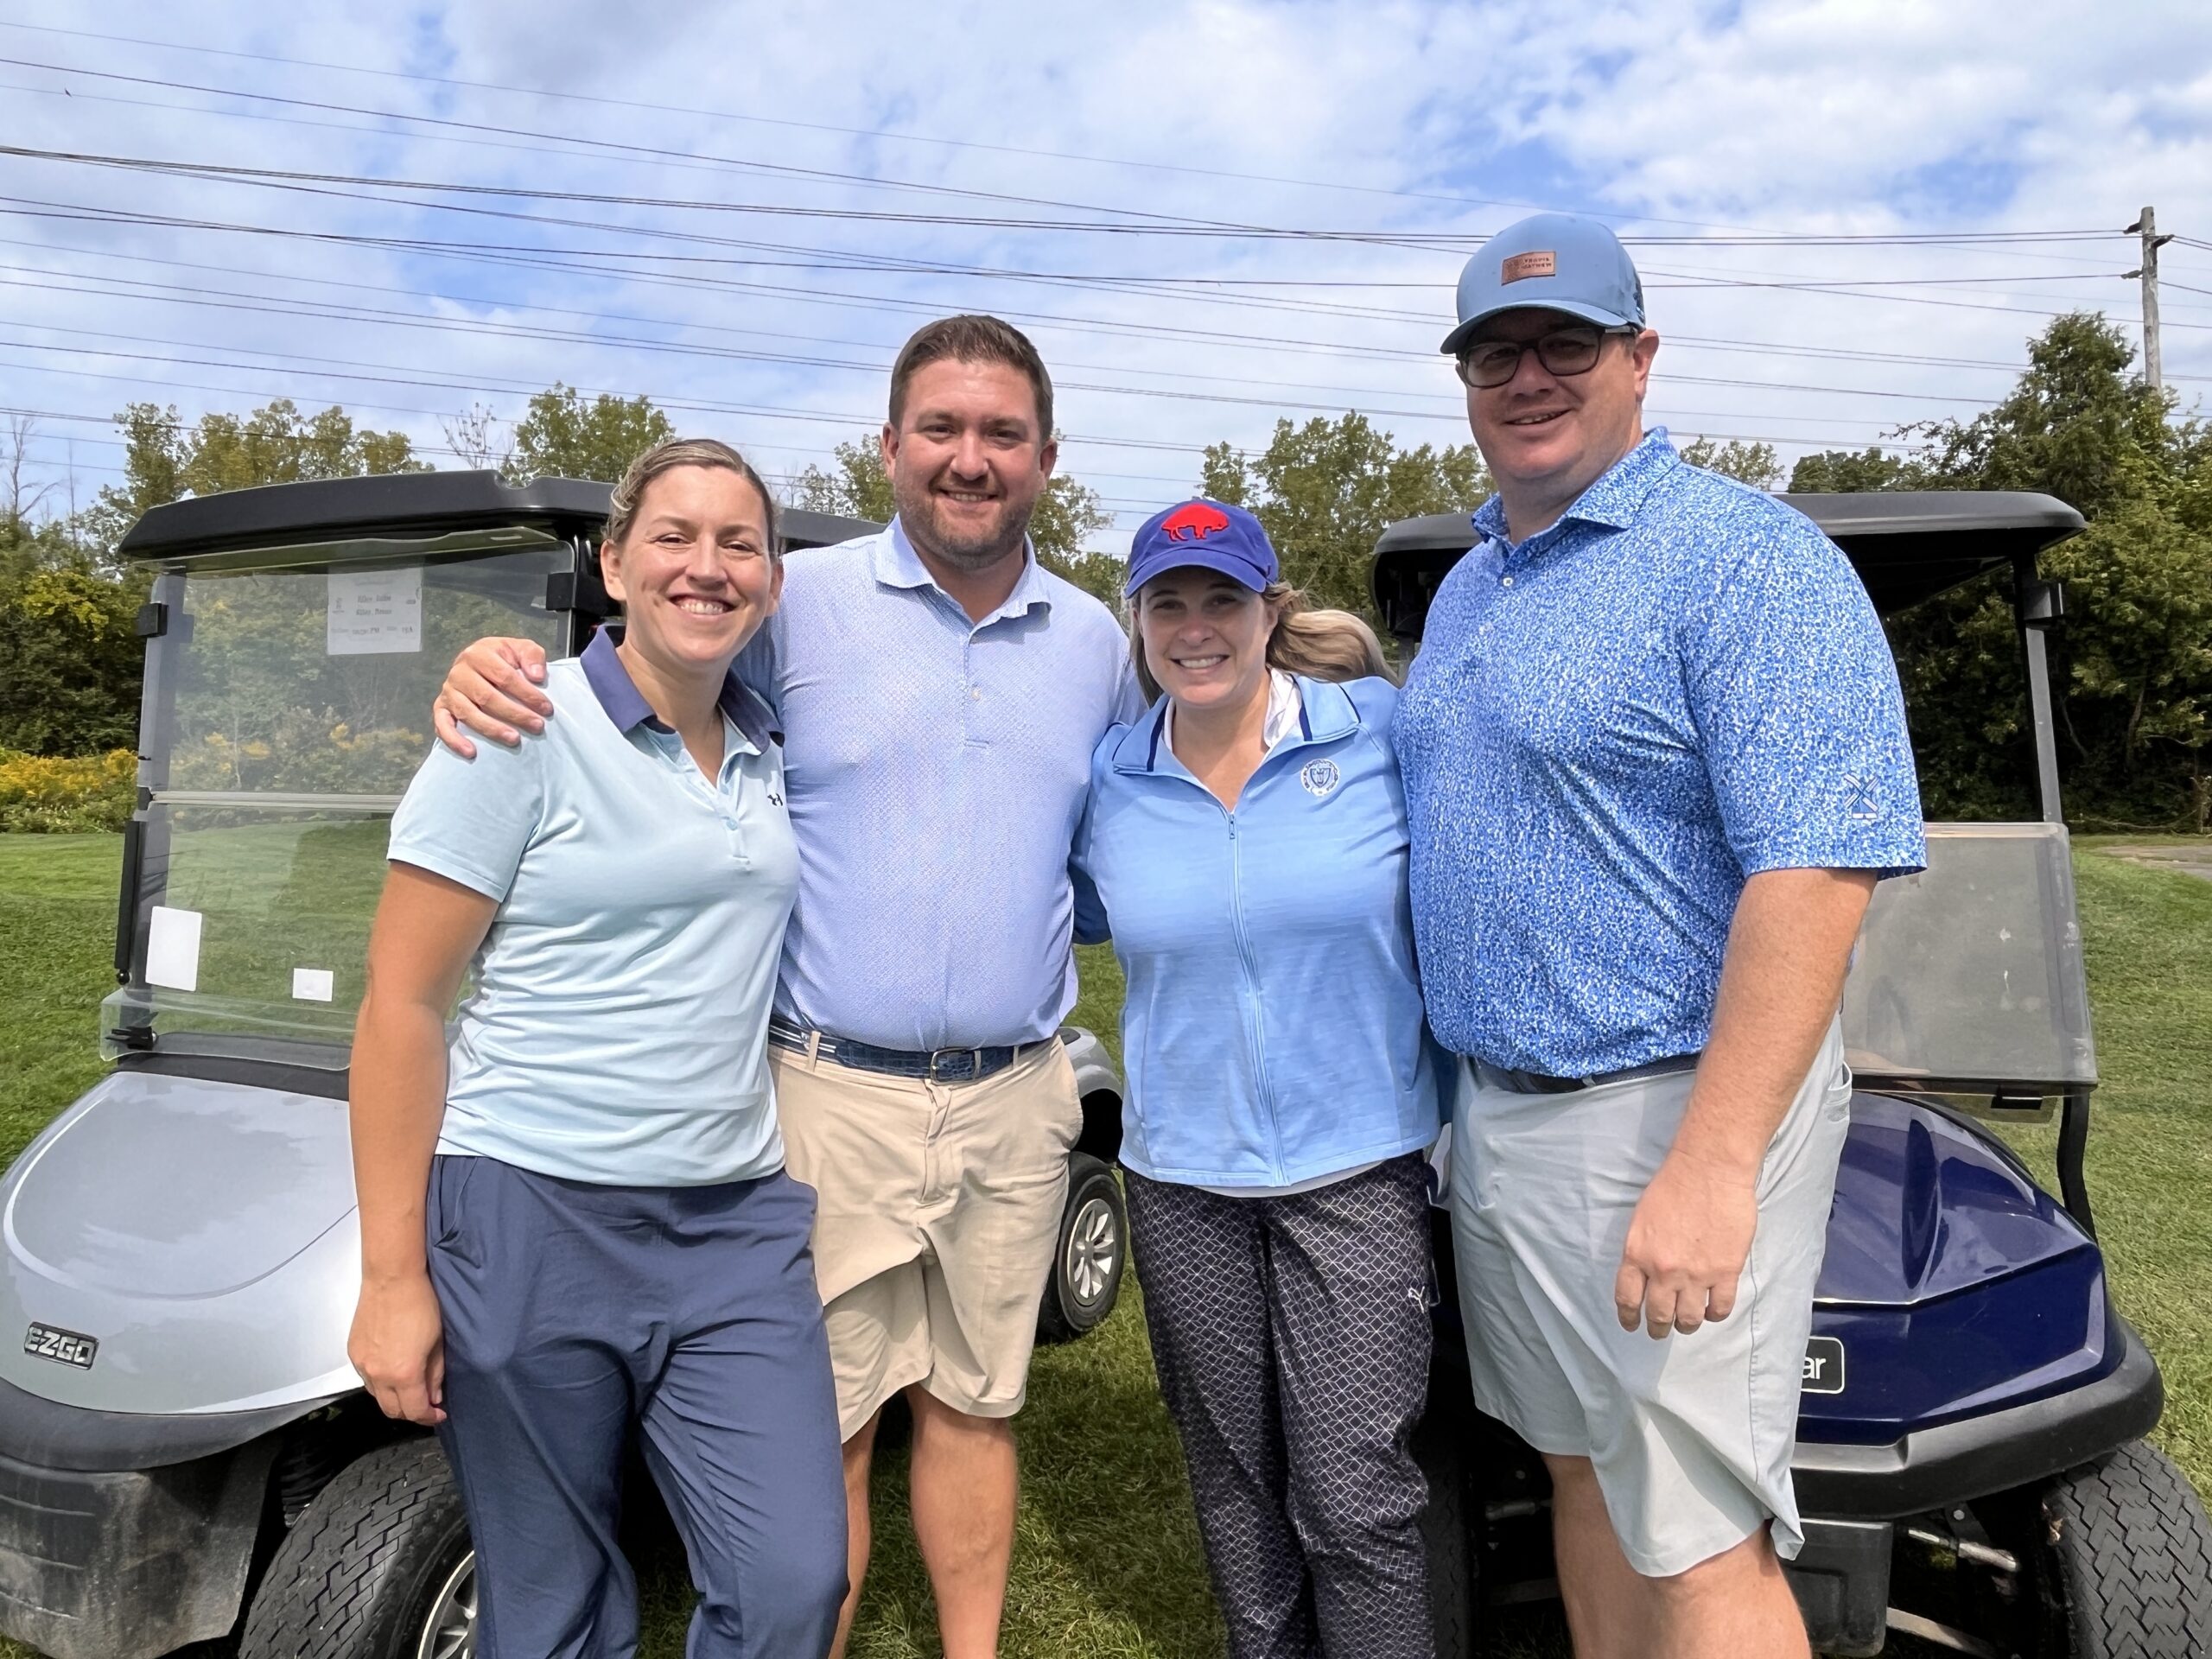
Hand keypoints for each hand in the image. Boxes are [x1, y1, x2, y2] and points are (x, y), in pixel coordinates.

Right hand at [349, 1274, 447, 1424]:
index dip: (429, 1417)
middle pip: (392, 1411)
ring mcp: (363, 1365)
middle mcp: (379, 1374)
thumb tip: (434, 1395)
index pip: (414, 1410)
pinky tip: (392, 1372)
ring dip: (394, 1399)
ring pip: (377, 1397)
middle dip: (410, 1413)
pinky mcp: (353, 1353)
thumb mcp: (437, 1342)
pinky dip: (380, 1383)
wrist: (392, 1279)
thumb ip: (435, 1374)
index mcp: (404, 1373)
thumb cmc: (419, 1303)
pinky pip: (366, 1379)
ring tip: (410, 1388)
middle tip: (425, 1405)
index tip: (438, 1414)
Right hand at [432, 638, 552, 757]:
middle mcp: (459, 671)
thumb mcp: (521, 648)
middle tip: (537, 726)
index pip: (504, 676)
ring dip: (491, 729)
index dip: (526, 694)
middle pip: (487, 697)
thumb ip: (532, 656)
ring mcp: (448, 691)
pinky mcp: (440, 707)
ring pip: (467, 713)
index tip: (546, 708)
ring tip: (514, 739)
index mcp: (479, 654)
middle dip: (514, 714)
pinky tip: (471, 752)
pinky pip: (442, 725)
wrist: (479, 661)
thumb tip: (536, 676)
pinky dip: (454, 740)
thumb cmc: (504, 659)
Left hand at [1614, 1151, 1757, 1339]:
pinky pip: (1719, 1308)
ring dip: (1686, 1325)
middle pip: (1658, 1315)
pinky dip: (1714, 1315)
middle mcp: (1664, 1270)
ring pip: (1689, 1319)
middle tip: (1660, 1331)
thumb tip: (1646, 1275)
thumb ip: (1642, 1251)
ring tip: (1686, 1324)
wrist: (1709, 1170)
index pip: (1627, 1299)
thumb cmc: (1673, 1185)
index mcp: (1637, 1254)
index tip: (1632, 1325)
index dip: (1629, 1317)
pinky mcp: (1726, 1272)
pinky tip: (1711, 1311)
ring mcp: (1696, 1274)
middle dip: (1658, 1328)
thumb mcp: (1642, 1218)